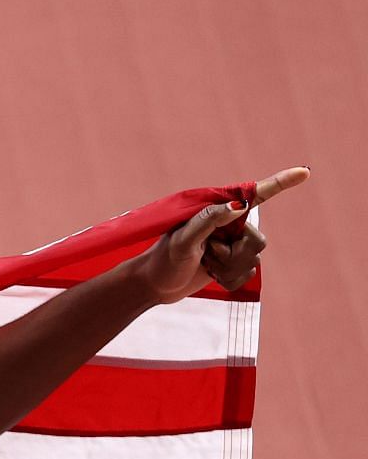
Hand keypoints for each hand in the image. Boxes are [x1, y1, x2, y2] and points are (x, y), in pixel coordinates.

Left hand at [127, 166, 308, 304]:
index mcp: (221, 212)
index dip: (280, 183)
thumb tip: (240, 205)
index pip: (256, 195)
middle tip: (207, 253)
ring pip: (254, 260)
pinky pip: (246, 276)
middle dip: (233, 253)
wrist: (154, 285)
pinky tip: (210, 276)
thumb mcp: (183, 238)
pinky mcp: (232, 266)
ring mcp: (233, 246)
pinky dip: (227, 280)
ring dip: (227, 268)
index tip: (304, 172)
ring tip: (205, 264)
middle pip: (258, 240)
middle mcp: (231, 226)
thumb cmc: (163, 259)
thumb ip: (209, 219)